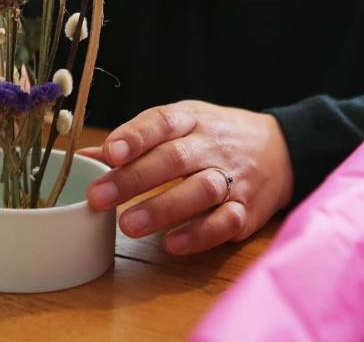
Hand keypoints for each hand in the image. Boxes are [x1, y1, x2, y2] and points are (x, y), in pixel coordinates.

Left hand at [80, 100, 293, 255]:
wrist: (281, 148)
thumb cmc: (211, 136)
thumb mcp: (178, 124)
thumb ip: (134, 140)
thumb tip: (82, 156)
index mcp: (190, 119)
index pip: (161, 122)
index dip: (135, 136)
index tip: (109, 152)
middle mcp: (211, 145)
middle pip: (174, 159)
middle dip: (135, 178)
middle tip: (99, 197)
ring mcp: (232, 177)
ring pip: (201, 191)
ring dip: (164, 209)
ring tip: (128, 225)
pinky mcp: (247, 210)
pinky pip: (225, 222)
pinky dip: (199, 234)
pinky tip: (172, 245)